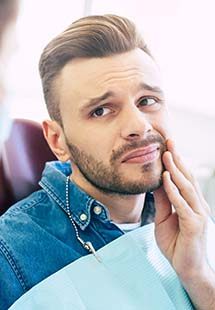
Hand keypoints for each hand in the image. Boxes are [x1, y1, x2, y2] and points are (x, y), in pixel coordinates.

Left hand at [153, 139, 214, 308]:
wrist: (187, 269)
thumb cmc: (176, 244)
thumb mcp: (164, 218)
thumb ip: (162, 201)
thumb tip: (156, 182)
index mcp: (191, 203)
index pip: (184, 179)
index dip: (177, 162)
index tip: (168, 147)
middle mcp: (198, 206)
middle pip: (187, 178)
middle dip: (178, 159)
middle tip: (170, 141)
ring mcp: (198, 215)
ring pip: (186, 188)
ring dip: (176, 170)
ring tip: (167, 154)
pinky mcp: (194, 225)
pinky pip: (181, 205)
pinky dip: (173, 190)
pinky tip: (167, 178)